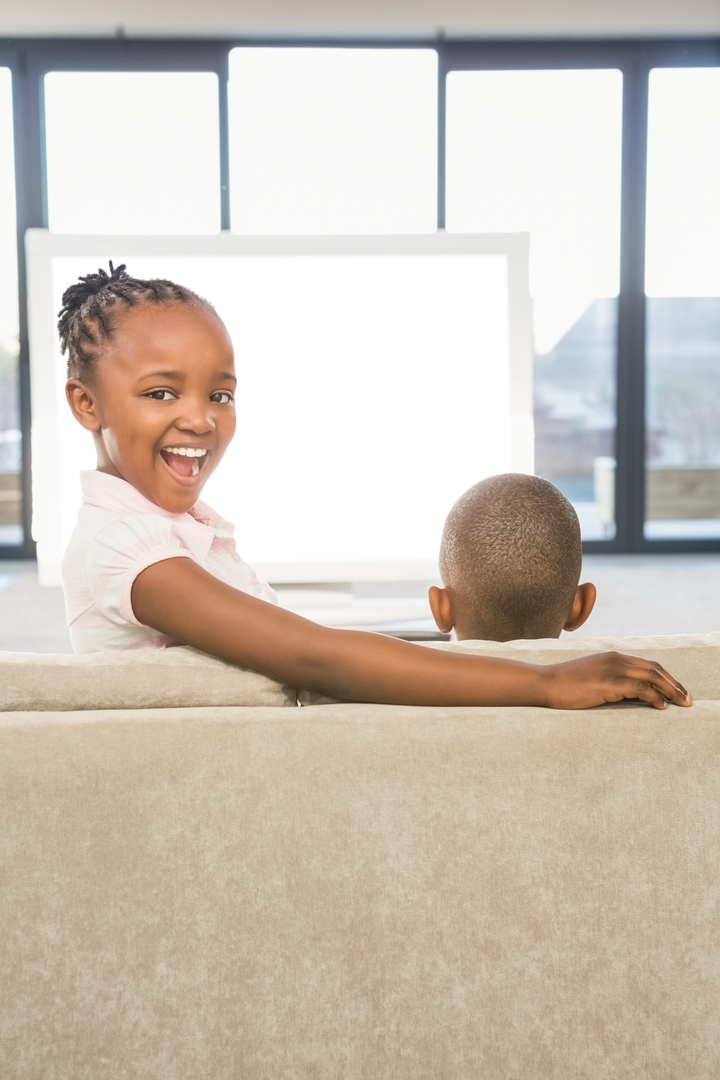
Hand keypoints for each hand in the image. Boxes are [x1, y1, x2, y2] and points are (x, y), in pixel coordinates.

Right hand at [543, 652, 692, 709]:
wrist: (545, 683)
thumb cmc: (564, 684)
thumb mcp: (591, 675)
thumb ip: (609, 678)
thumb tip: (628, 693)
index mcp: (613, 656)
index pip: (648, 665)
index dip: (667, 677)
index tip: (678, 691)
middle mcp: (616, 659)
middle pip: (655, 669)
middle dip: (675, 684)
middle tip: (687, 699)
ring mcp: (612, 670)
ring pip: (652, 677)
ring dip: (671, 691)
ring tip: (682, 704)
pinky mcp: (608, 684)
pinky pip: (639, 689)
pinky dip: (654, 697)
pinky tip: (661, 707)